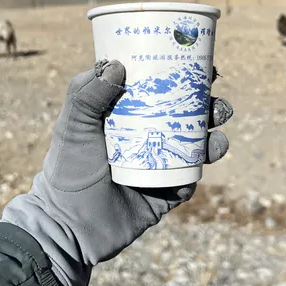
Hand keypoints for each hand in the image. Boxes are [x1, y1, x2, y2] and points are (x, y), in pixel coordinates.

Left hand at [2, 59, 232, 285]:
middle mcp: (147, 138)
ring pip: (195, 143)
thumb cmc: (67, 170)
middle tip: (214, 93)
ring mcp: (160, 165)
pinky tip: (212, 148)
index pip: (157, 90)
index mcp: (126, 118)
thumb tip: (117, 65)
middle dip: (206, 101)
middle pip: (184, 114)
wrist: (68, 227)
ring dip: (213, 129)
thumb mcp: (73, 126)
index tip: (194, 59)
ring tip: (219, 121)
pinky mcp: (168, 192)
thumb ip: (86, 95)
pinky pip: (193, 175)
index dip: (177, 75)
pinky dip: (205, 161)